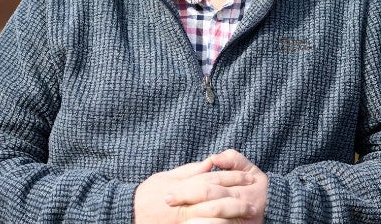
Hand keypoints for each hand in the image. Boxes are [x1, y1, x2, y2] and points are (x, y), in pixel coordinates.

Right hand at [134, 157, 257, 223]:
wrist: (127, 215)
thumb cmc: (147, 196)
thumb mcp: (167, 177)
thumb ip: (190, 171)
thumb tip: (210, 163)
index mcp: (183, 189)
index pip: (212, 181)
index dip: (232, 177)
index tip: (249, 177)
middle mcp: (184, 206)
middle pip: (216, 201)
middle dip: (236, 201)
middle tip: (254, 203)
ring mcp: (184, 221)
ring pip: (212, 219)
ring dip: (231, 217)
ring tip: (248, 216)